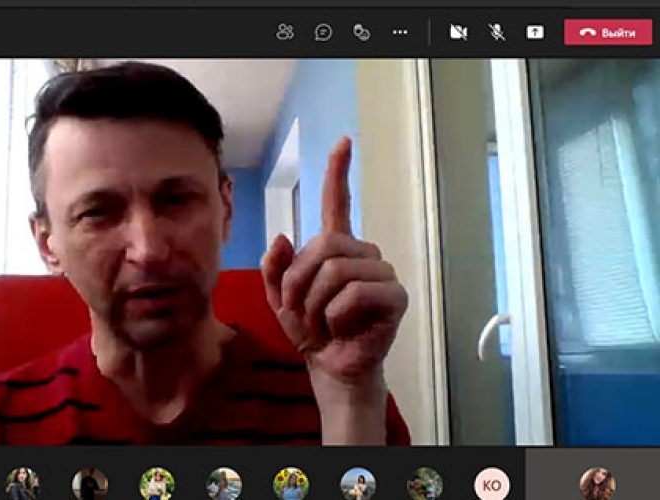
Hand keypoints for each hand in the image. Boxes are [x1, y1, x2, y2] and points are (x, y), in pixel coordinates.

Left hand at [260, 136, 407, 386]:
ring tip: (324, 322)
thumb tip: (282, 236)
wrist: (330, 365)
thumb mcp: (280, 298)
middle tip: (303, 312)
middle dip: (300, 283)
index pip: (336, 204)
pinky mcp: (395, 297)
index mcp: (335, 248)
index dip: (338, 173)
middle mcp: (362, 254)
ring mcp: (382, 273)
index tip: (343, 142)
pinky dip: (336, 316)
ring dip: (317, 304)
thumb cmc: (310, 329)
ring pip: (336, 271)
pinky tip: (343, 328)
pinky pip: (355, 293)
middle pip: (323, 246)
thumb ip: (275, 268)